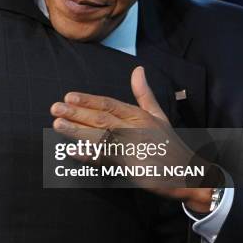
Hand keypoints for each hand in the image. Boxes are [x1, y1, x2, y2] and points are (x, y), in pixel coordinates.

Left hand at [51, 66, 212, 211]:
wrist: (187, 172)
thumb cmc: (169, 144)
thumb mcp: (158, 115)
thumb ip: (144, 94)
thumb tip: (138, 70)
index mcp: (139, 115)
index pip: (109, 104)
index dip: (88, 100)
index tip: (68, 96)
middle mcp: (135, 129)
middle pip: (101, 118)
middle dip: (76, 113)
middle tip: (55, 108)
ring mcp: (133, 148)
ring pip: (101, 136)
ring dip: (77, 131)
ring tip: (57, 124)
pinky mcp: (132, 167)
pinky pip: (106, 159)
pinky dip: (89, 155)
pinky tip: (72, 151)